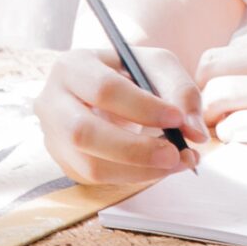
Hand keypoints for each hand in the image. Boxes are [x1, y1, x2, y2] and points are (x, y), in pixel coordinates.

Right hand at [38, 46, 207, 185]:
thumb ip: (181, 92)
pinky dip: (131, 177)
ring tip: (174, 163)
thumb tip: (194, 132)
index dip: (142, 107)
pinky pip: (95, 180)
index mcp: (72, 66)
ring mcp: (52, 136)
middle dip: (136, 149)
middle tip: (175, 154)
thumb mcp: (158, 66)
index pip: (103, 89)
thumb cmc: (131, 73)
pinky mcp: (63, 161)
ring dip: (137, 171)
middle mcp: (52, 101)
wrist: (107, 89)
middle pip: (84, 133)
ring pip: (89, 165)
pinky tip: (156, 167)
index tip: (177, 119)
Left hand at [197, 19, 246, 148]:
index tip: (228, 96)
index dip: (223, 76)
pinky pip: (239, 129)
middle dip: (206, 93)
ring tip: (228, 131)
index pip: (230, 49)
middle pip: (210, 67)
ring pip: (216, 98)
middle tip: (217, 115)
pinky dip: (235, 137)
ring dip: (215, 118)